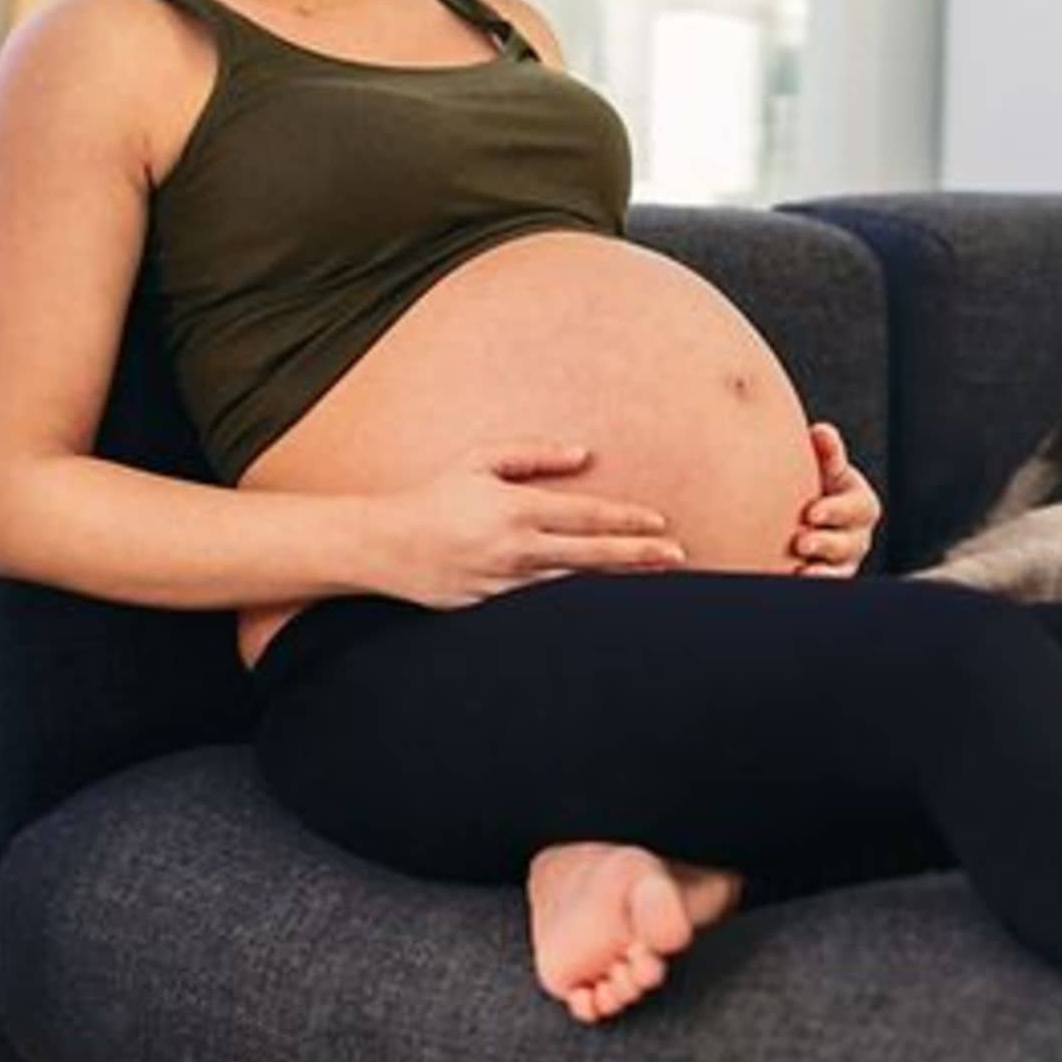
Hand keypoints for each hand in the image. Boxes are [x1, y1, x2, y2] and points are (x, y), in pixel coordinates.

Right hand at [366, 438, 685, 608]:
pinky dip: (583, 599)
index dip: (627, 520)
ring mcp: (508, 584)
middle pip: (593, 555)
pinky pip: (550, 603)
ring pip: (577, 584)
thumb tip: (583, 455)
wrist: (383, 548)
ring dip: (618, 580)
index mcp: (515, 510)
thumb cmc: (434, 498)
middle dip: (639, 556)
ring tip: (657, 575)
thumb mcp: (478, 461)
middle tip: (678, 557)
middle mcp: (516, 550)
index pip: (586, 515)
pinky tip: (609, 598)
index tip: (660, 523)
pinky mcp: (498, 608)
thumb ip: (531, 453)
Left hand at [789, 421, 880, 576]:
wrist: (797, 514)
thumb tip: (821, 432)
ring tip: (801, 568)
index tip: (811, 513)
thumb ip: (826, 453)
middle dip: (827, 543)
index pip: (858, 507)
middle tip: (801, 542)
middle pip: (851, 543)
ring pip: (840, 570)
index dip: (837, 511)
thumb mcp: (824, 468)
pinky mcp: (829, 579)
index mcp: (859, 504)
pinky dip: (812, 585)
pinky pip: (827, 588)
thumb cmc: (815, 484)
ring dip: (822, 570)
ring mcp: (844, 561)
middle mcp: (857, 535)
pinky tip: (795, 581)